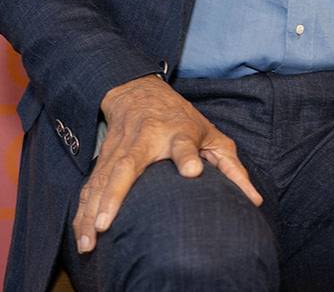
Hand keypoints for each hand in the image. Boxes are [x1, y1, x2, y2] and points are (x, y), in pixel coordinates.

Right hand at [71, 75, 262, 253]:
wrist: (138, 91)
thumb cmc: (183, 120)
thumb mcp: (212, 136)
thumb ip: (232, 168)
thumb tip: (254, 201)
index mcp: (178, 133)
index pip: (184, 144)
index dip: (189, 156)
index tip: (192, 171)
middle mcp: (145, 140)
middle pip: (128, 165)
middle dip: (115, 195)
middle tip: (105, 224)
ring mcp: (120, 149)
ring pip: (101, 180)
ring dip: (91, 211)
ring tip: (87, 242)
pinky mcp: (103, 158)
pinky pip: (90, 186)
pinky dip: (81, 211)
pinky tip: (79, 235)